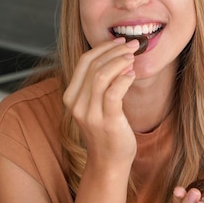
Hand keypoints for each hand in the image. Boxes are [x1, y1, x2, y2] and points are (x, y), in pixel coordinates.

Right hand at [63, 38, 140, 167]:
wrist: (109, 161)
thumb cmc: (106, 130)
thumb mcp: (95, 104)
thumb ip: (99, 83)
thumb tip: (117, 55)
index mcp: (71, 96)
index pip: (83, 61)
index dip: (102, 47)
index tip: (119, 41)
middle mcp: (76, 104)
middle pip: (93, 65)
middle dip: (114, 50)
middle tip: (132, 45)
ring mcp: (90, 113)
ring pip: (101, 75)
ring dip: (119, 61)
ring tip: (133, 57)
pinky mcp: (107, 121)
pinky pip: (113, 92)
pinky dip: (124, 79)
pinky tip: (132, 75)